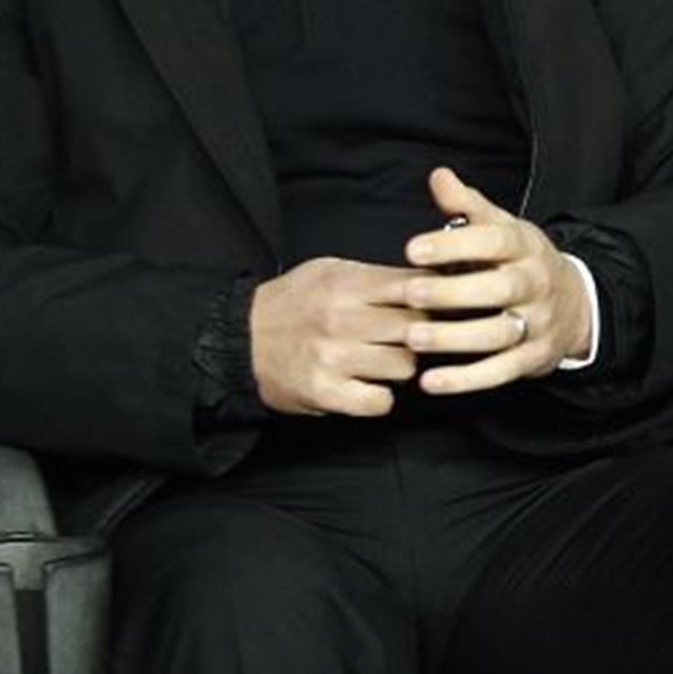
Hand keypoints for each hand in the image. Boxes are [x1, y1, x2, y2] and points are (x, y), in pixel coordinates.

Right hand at [250, 257, 424, 417]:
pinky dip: (380, 398)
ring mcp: (334, 358)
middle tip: (407, 334)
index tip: (432, 302)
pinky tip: (370, 386)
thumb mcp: (329, 271)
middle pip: (416, 326)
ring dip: (401, 365)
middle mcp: (342, 319)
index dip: (431, 295)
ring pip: (405, 365)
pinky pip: (379, 401)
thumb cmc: (291, 304)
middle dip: (420, 331)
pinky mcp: (326, 392)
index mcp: (346, 284)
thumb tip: (425, 280)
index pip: (414, 286)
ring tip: (384, 360)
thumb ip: (375, 275)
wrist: (240, 340)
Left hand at [400, 167, 593, 394]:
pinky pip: (501, 372)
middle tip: (410, 292)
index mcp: (525, 247)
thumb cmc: (522, 262)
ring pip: (499, 334)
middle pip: (500, 288)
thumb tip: (439, 176)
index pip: (495, 241)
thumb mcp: (502, 228)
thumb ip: (468, 205)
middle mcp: (536, 284)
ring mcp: (537, 323)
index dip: (455, 244)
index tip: (413, 248)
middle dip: (454, 292)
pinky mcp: (533, 359)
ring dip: (455, 338)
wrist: (575, 304)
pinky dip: (466, 380)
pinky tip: (430, 382)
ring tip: (414, 337)